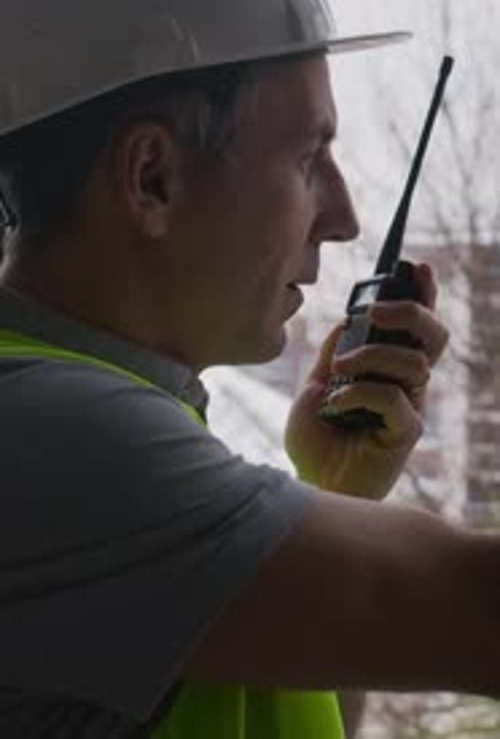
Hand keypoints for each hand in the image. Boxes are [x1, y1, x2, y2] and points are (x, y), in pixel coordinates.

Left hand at [285, 263, 448, 498]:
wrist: (307, 484)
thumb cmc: (316, 439)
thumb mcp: (317, 384)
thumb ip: (335, 352)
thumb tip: (350, 318)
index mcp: (389, 368)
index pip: (416, 326)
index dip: (423, 294)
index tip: (417, 267)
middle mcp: (407, 385)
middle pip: (434, 336)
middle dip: (411, 312)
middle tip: (376, 312)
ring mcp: (410, 408)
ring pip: (413, 362)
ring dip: (373, 356)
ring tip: (339, 371)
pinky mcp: (405, 433)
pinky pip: (394, 398)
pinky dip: (359, 394)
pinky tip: (333, 407)